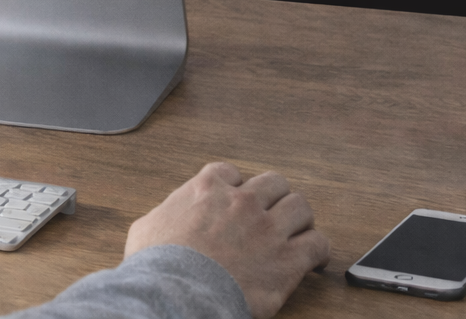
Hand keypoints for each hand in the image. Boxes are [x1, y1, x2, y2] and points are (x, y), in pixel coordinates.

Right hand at [125, 162, 329, 318]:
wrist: (177, 291)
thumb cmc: (158, 264)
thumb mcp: (147, 227)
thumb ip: (166, 214)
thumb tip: (164, 222)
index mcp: (208, 188)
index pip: (231, 173)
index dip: (236, 187)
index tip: (236, 201)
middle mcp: (242, 201)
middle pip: (274, 183)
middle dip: (275, 197)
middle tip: (273, 214)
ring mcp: (268, 228)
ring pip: (301, 206)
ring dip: (300, 219)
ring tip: (298, 232)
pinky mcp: (287, 259)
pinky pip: (317, 244)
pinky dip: (318, 250)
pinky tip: (315, 260)